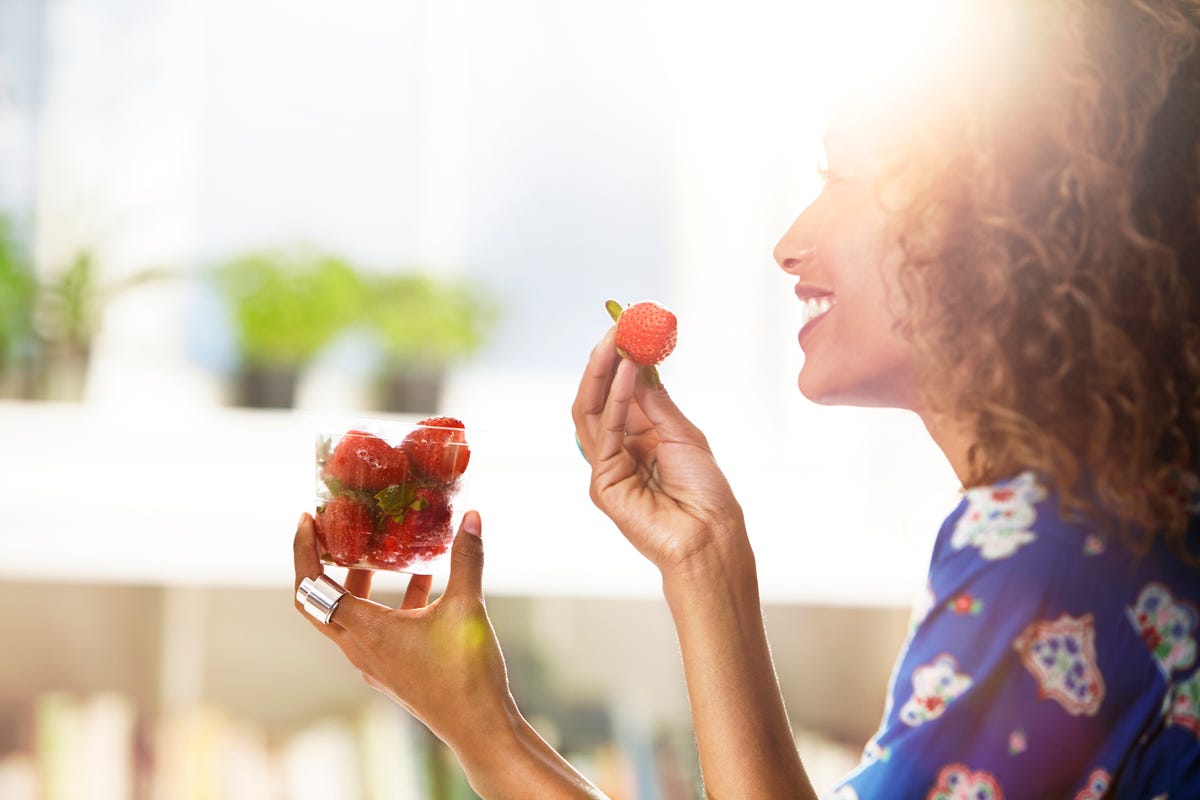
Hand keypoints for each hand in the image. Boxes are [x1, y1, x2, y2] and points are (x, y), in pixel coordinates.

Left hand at [292, 510, 514, 751]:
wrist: (479, 728)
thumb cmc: (467, 674)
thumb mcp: (468, 608)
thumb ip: (467, 559)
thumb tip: (473, 517)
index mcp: (367, 631)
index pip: (313, 587)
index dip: (303, 551)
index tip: (308, 521)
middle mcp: (361, 649)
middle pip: (323, 601)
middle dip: (326, 563)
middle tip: (336, 532)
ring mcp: (376, 663)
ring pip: (352, 615)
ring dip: (362, 582)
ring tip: (384, 552)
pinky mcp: (394, 671)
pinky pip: (377, 629)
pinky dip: (389, 602)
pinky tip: (424, 584)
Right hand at [570, 327, 746, 574]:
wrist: (711, 536)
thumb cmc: (706, 492)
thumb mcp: (683, 435)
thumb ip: (656, 402)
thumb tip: (637, 363)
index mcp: (639, 440)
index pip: (619, 394)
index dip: (620, 362)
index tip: (627, 329)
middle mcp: (619, 452)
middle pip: (597, 400)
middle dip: (604, 362)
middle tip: (614, 328)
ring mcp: (607, 468)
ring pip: (591, 412)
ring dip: (602, 372)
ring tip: (614, 340)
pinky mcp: (603, 483)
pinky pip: (604, 432)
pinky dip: (614, 398)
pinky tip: (625, 372)